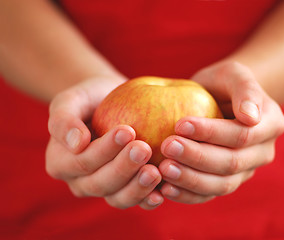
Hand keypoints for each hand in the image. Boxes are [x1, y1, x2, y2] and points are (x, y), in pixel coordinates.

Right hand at [46, 77, 162, 209]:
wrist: (109, 103)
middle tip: (144, 149)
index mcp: (60, 163)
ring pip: (117, 197)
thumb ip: (64, 120)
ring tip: (155, 172)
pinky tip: (162, 192)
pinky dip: (147, 199)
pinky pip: (135, 200)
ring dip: (137, 187)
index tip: (127, 131)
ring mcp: (104, 189)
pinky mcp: (125, 191)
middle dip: (124, 168)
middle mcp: (80, 182)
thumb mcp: (70, 100)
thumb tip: (76, 144)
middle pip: (101, 183)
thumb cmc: (89, 99)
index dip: (104, 150)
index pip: (82, 162)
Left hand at [158, 61, 283, 203]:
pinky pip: (209, 195)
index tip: (180, 124)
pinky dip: (187, 195)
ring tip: (163, 170)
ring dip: (190, 180)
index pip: (242, 135)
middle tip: (166, 147)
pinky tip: (165, 189)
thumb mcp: (234, 73)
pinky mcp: (226, 182)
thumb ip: (245, 90)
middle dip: (197, 157)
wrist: (219, 100)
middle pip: (231, 163)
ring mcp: (245, 171)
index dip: (211, 133)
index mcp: (271, 125)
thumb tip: (250, 117)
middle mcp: (262, 153)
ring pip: (221, 185)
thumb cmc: (224, 83)